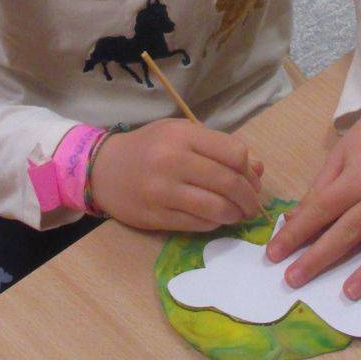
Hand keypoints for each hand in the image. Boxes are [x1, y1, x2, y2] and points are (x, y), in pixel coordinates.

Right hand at [89, 119, 264, 232]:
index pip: (234, 153)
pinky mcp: (156, 216)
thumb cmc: (147, 147)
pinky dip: (214, 223)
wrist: (103, 169)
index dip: (249, 170)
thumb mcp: (181, 135)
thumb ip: (218, 148)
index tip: (251, 179)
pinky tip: (216, 219)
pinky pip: (198, 224)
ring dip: (235, 215)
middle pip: (229, 182)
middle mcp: (173, 161)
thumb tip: (257, 170)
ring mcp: (163, 191)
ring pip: (216, 208)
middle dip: (249, 198)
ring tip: (237, 214)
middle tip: (252, 205)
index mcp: (182, 135)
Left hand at [264, 93, 360, 299]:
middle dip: (318, 259)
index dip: (295, 234)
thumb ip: (320, 190)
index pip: (320, 212)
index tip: (274, 255)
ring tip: (349, 292)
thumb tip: (295, 221)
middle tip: (293, 280)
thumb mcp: (340, 155)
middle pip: (349, 232)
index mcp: (357, 178)